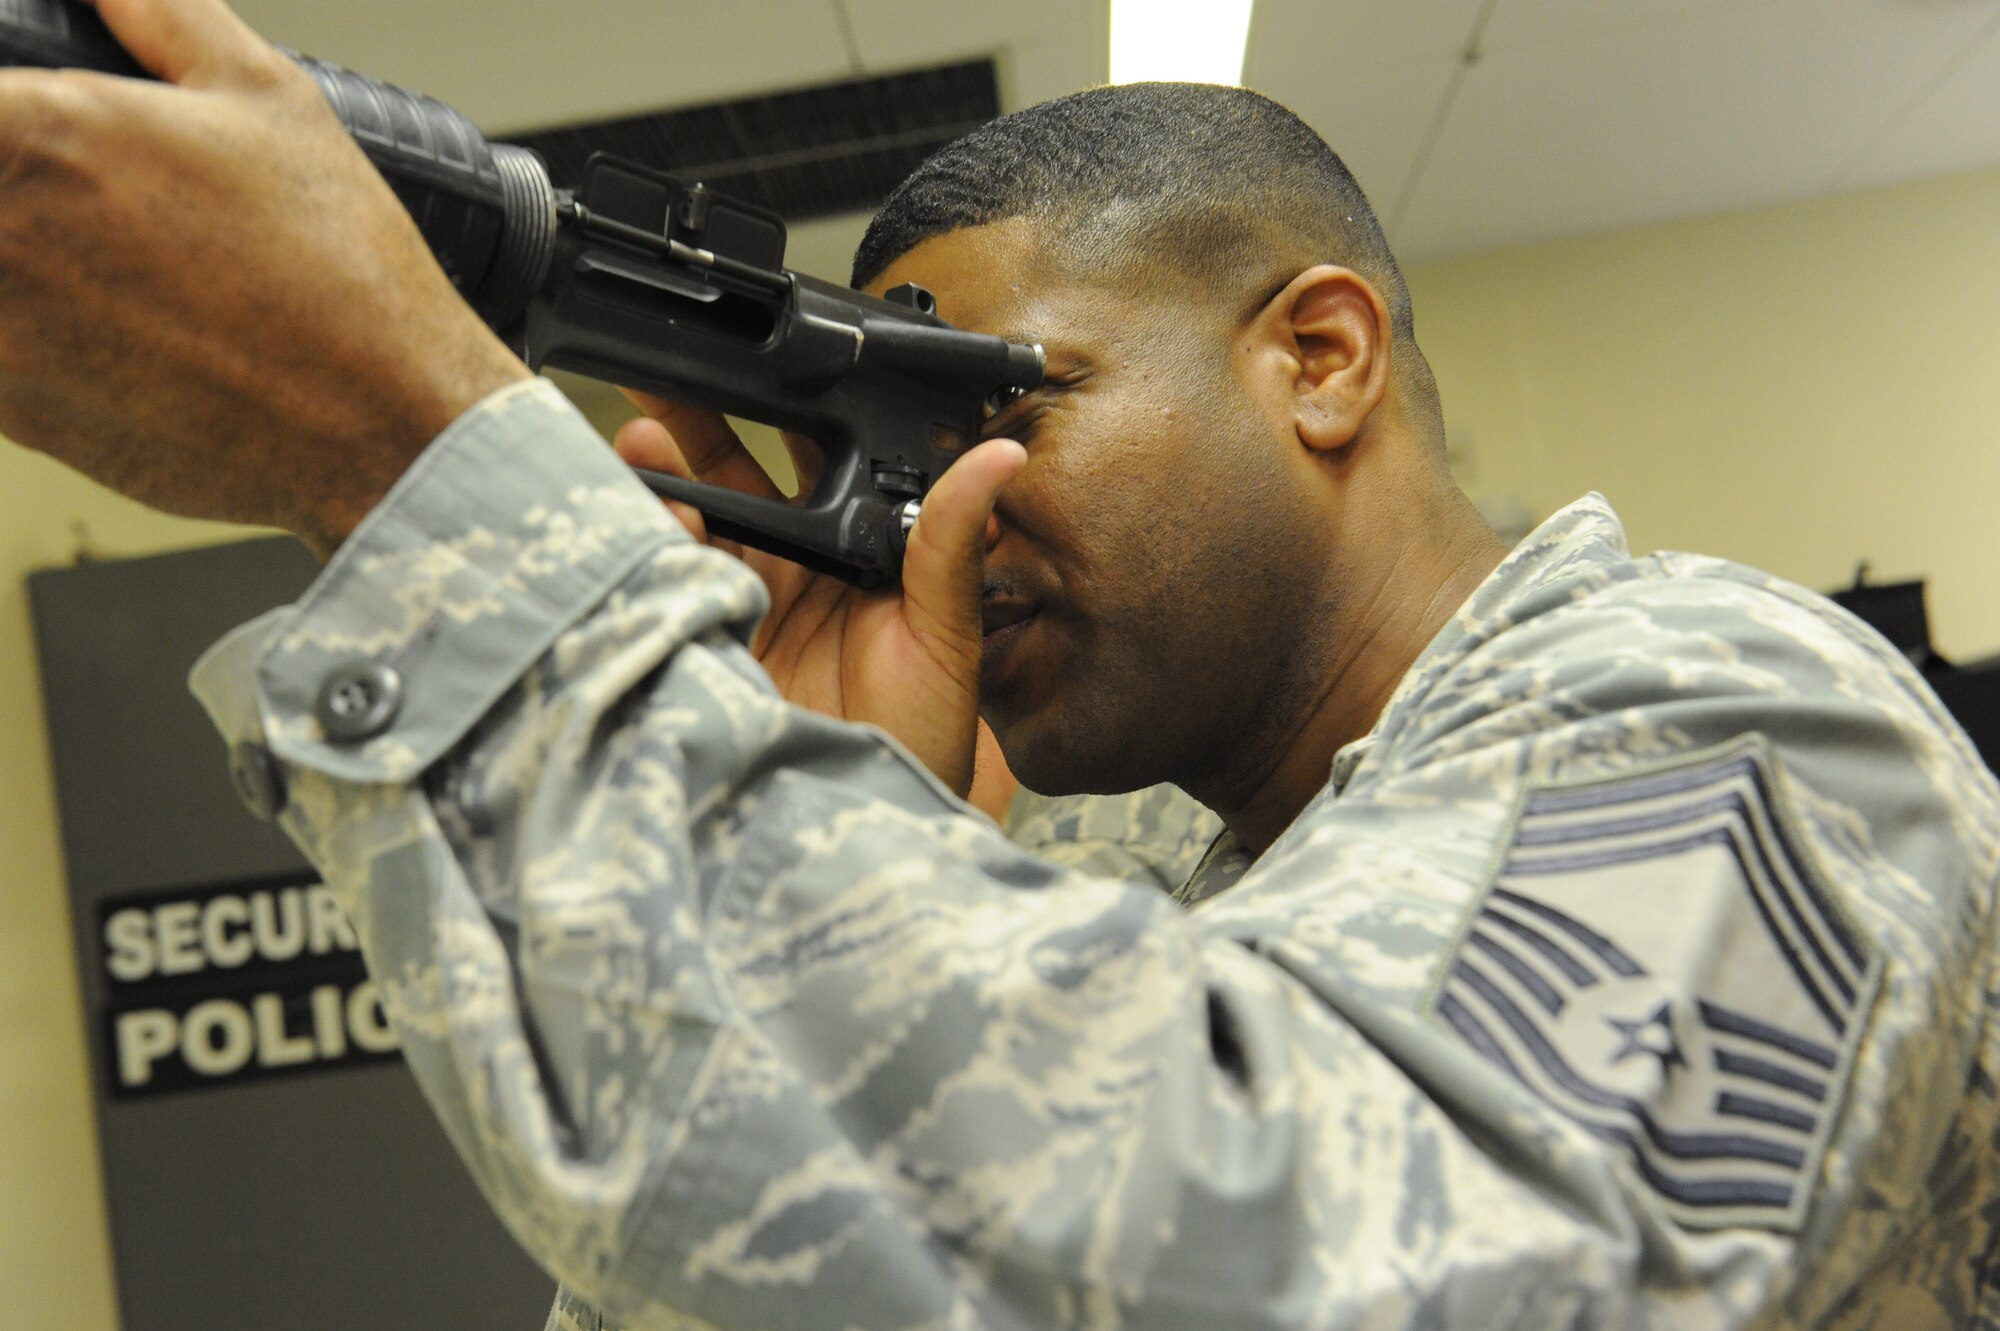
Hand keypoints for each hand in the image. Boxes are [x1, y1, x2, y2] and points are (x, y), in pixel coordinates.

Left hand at [0, 0, 528, 553]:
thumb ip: (158, 12)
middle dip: (19, 186)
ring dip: (21, 262)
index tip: (34, 122)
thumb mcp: (266, 96)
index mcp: (33, 130)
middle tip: (95, 209)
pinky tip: (116, 328)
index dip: (13, 113)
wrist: (385, 426)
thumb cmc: (342, 274)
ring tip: (115, 267)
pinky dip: (30, 333)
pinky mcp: (11, 412)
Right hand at [615, 392, 1024, 795]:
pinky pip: (667, 577)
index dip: (789, 411)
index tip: (771, 365)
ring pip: (692, 517)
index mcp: (858, 553)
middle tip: (672, 378)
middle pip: (736, 475)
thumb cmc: (920, 745)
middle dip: (699, 423)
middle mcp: (795, 570)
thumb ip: (952, 540)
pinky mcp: (699, 641)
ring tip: (642, 438)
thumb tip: (1000, 455)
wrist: (857, 837)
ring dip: (664, 473)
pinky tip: (640, 513)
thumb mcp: (944, 636)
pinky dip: (649, 541)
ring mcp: (740, 602)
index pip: (818, 462)